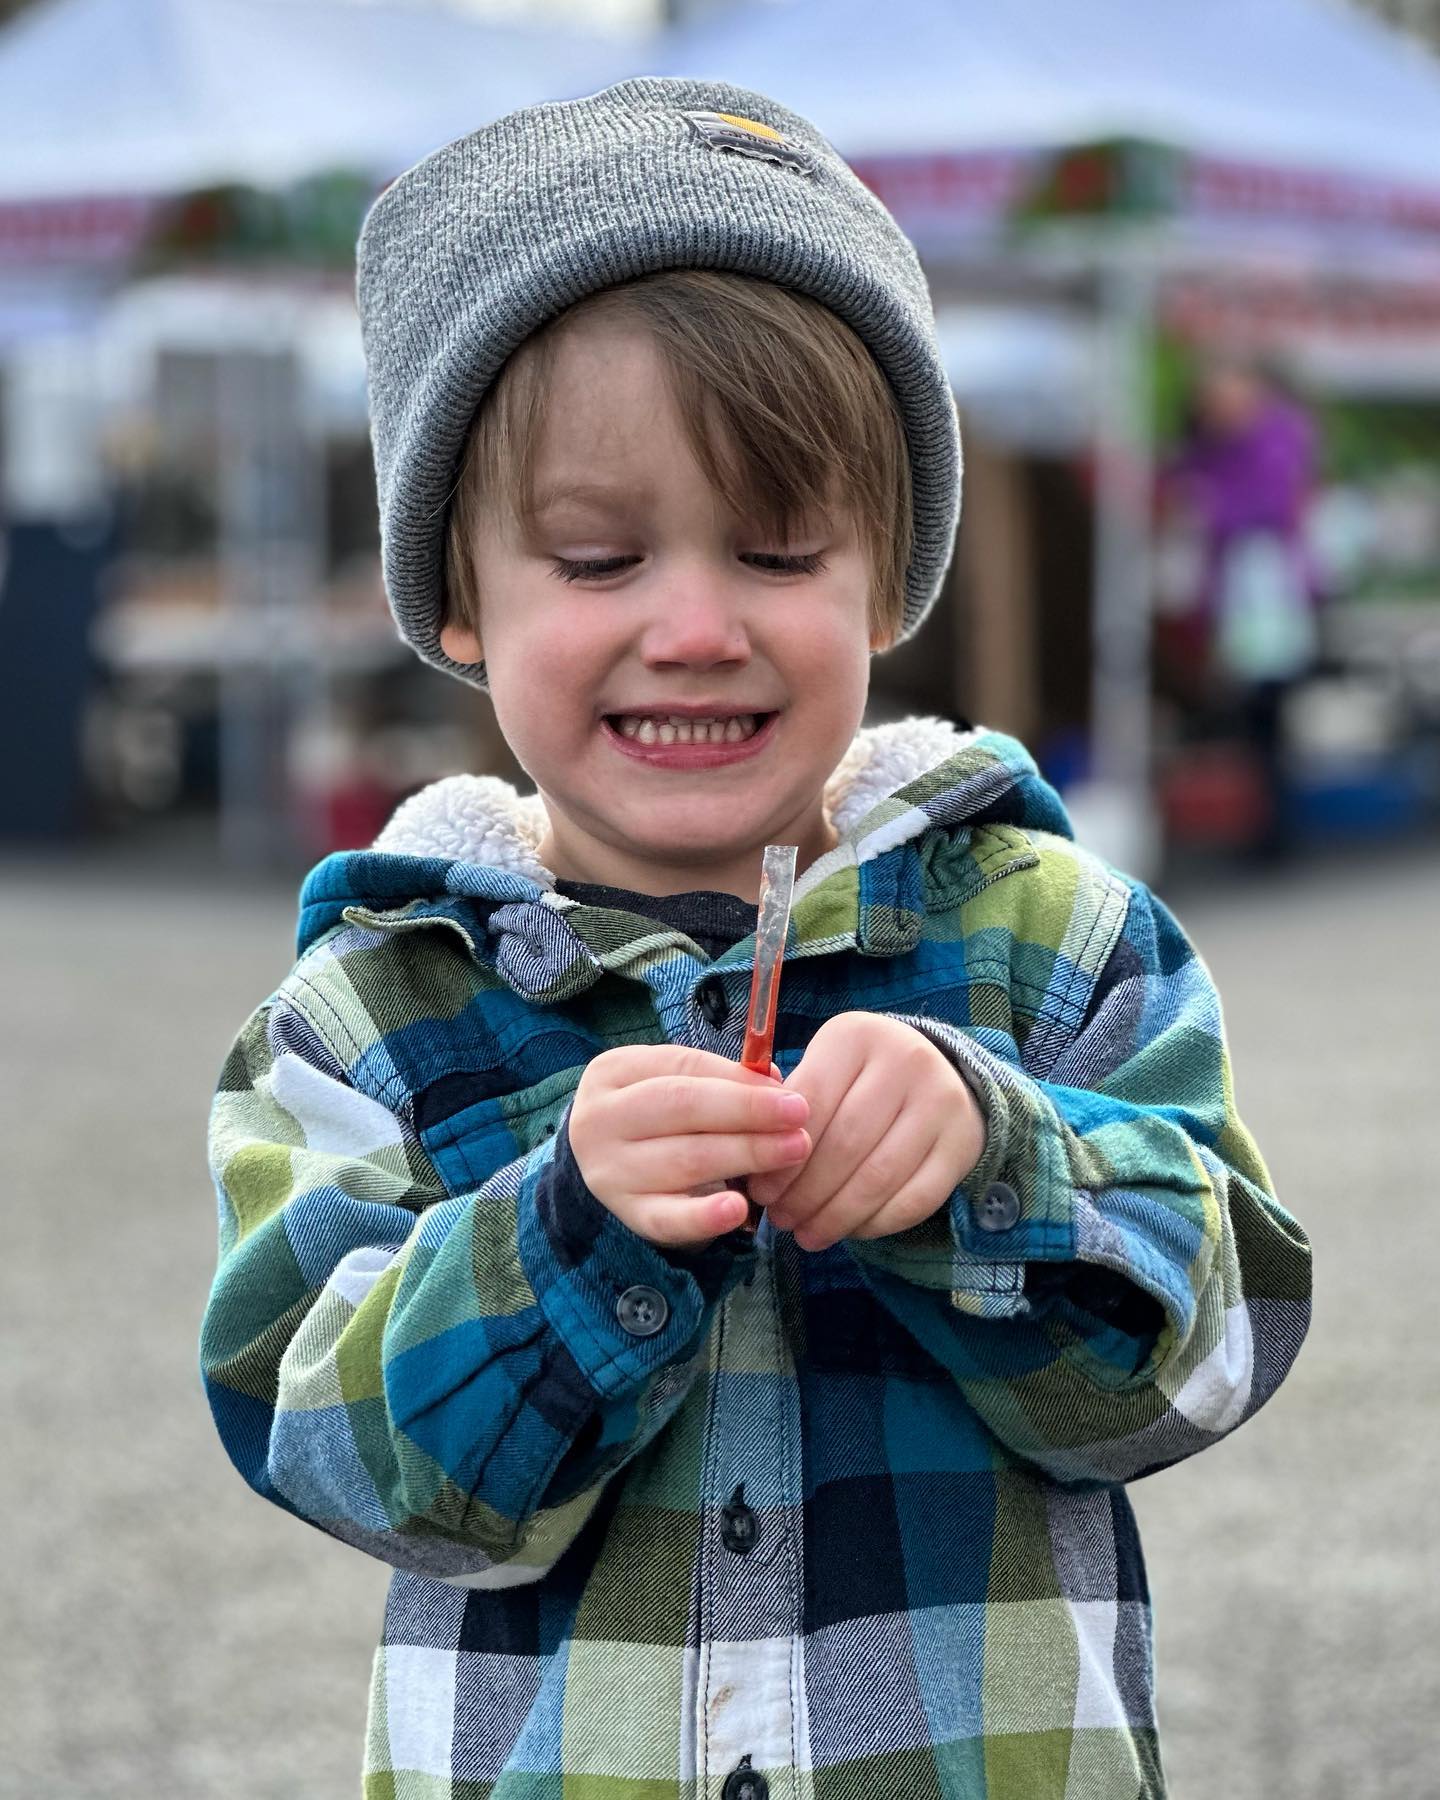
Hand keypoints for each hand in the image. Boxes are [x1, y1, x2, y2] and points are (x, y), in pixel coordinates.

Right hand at [568, 1046, 810, 1250]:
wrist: (606, 1159)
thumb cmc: (656, 1114)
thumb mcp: (674, 1082)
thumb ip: (722, 1079)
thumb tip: (776, 1084)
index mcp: (614, 1071)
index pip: (684, 1067)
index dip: (740, 1080)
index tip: (789, 1092)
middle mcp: (601, 1118)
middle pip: (681, 1108)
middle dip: (748, 1112)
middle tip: (800, 1118)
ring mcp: (609, 1169)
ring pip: (683, 1160)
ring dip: (745, 1155)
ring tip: (792, 1152)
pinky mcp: (626, 1213)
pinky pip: (666, 1219)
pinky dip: (703, 1216)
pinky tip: (739, 1210)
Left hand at [746, 1013, 985, 1251]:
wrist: (939, 1075)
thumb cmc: (860, 1078)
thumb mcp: (825, 1069)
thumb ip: (788, 1108)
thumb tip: (755, 1168)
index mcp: (856, 1036)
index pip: (810, 1103)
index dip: (781, 1157)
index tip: (760, 1192)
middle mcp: (905, 1060)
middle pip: (845, 1144)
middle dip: (806, 1193)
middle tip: (783, 1220)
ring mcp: (941, 1101)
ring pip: (878, 1176)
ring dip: (837, 1216)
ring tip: (810, 1234)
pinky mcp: (963, 1143)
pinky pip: (916, 1199)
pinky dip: (877, 1223)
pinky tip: (852, 1230)